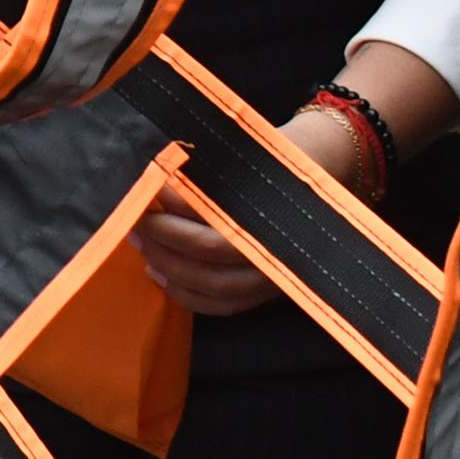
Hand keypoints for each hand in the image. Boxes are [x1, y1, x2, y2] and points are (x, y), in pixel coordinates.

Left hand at [131, 115, 370, 315]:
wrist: (326, 171)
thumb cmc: (274, 156)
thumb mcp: (244, 152)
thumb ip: (207, 167)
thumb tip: (155, 168)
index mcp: (271, 206)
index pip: (214, 211)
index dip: (174, 204)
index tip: (147, 188)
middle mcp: (277, 245)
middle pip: (210, 253)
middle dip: (163, 238)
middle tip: (133, 220)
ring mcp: (276, 274)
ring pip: (215, 286)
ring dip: (169, 268)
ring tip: (140, 247)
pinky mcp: (270, 291)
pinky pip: (225, 306)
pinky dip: (188, 296)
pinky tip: (160, 277)